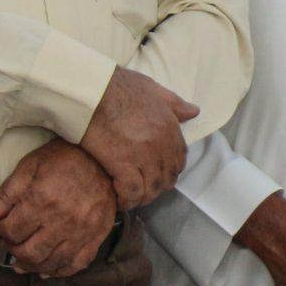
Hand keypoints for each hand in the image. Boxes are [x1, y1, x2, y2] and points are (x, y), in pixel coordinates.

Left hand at [0, 139, 119, 277]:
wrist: (105, 159)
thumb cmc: (64, 159)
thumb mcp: (30, 168)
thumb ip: (5, 195)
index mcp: (41, 201)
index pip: (12, 231)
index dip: (3, 231)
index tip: (5, 225)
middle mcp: (62, 220)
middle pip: (29, 252)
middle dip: (14, 252)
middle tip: (12, 244)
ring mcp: (81, 231)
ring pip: (50, 263)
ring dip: (32, 266)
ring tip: (24, 262)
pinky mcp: (96, 237)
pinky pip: (76, 264)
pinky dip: (60, 272)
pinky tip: (48, 270)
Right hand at [78, 68, 198, 208]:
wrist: (91, 90)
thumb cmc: (116, 85)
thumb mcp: (152, 89)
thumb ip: (174, 103)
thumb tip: (194, 111)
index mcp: (170, 127)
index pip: (179, 158)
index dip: (169, 170)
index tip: (157, 175)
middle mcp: (161, 144)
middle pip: (167, 177)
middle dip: (157, 186)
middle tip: (143, 190)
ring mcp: (144, 155)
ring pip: (152, 188)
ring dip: (142, 197)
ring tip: (131, 198)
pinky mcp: (123, 164)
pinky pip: (132, 192)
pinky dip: (127, 200)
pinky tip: (119, 200)